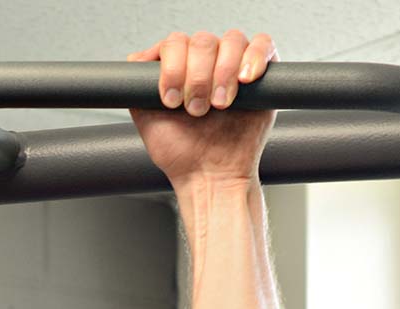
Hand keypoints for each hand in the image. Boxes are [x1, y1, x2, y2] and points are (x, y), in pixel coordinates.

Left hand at [126, 31, 276, 186]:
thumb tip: (136, 59)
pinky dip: (254, 57)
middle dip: (197, 76)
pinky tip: (245, 80)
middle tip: (196, 110)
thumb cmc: (182, 154)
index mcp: (179, 69)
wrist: (211, 177)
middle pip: (202, 41)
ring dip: (223, 71)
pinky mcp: (262, 74)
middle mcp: (206, 63)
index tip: (170, 101)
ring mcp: (233, 65)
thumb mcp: (148, 121)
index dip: (172, 68)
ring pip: (231, 40)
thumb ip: (139, 89)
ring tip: (220, 105)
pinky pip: (263, 44)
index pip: (174, 44)